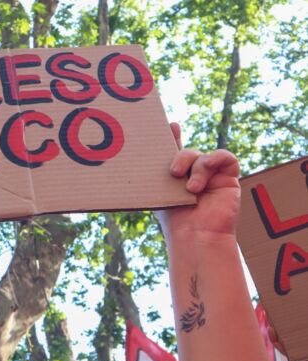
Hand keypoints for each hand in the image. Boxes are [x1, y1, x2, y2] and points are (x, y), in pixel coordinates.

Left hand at [156, 123, 241, 240]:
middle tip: (173, 172)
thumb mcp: (159, 193)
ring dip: (196, 169)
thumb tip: (132, 160)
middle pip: (187, 152)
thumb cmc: (175, 220)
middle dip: (179, 157)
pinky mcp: (228, 178)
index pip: (174, 151)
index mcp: (176, 176)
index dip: (172, 136)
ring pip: (202, 157)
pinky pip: (225, 158)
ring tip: (191, 189)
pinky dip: (216, 159)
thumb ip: (154, 175)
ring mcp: (211, 175)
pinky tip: (209, 168)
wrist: (196, 235)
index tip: (168, 125)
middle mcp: (193, 174)